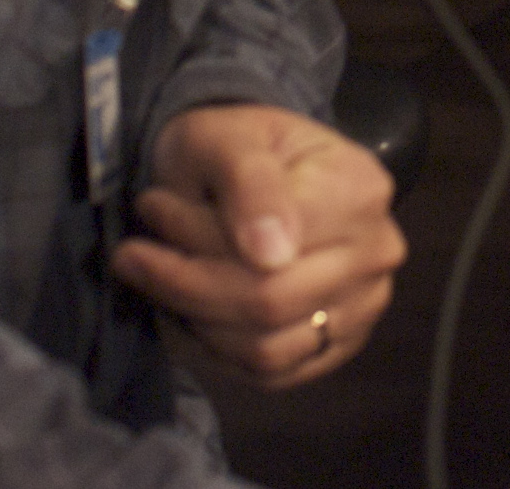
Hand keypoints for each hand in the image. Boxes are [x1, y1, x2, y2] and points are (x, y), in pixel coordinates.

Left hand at [109, 103, 404, 389]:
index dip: (196, 242)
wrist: (259, 164)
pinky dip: (220, 350)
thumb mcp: (228, 136)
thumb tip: (271, 256)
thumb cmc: (238, 142)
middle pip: (268, 302)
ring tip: (162, 278)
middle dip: (185, 284)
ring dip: (197, 320)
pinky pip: (272, 373)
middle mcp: (376, 252)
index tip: (148, 211)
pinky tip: (195, 310)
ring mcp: (365, 303)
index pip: (271, 249)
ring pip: (266, 348)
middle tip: (132, 254)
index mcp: (360, 190)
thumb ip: (250, 183)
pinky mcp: (341, 343)